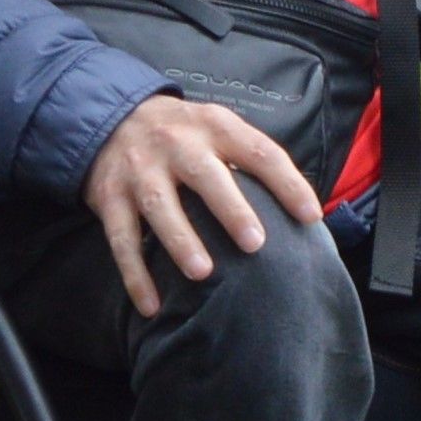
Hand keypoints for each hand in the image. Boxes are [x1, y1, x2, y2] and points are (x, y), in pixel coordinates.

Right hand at [80, 93, 323, 317]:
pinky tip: (151, 304)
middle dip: (230, 209)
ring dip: (180, 240)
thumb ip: (250, 161)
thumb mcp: (216, 129)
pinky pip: (121, 238)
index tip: (311, 217)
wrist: (110, 116)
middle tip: (255, 243)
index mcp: (213, 126)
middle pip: (206, 175)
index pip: (258, 151)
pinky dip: (135, 274)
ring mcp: (140, 169)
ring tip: (202, 273)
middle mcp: (176, 143)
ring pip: (159, 205)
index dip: (287, 182)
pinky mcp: (109, 196)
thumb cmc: (182, 135)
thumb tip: (306, 211)